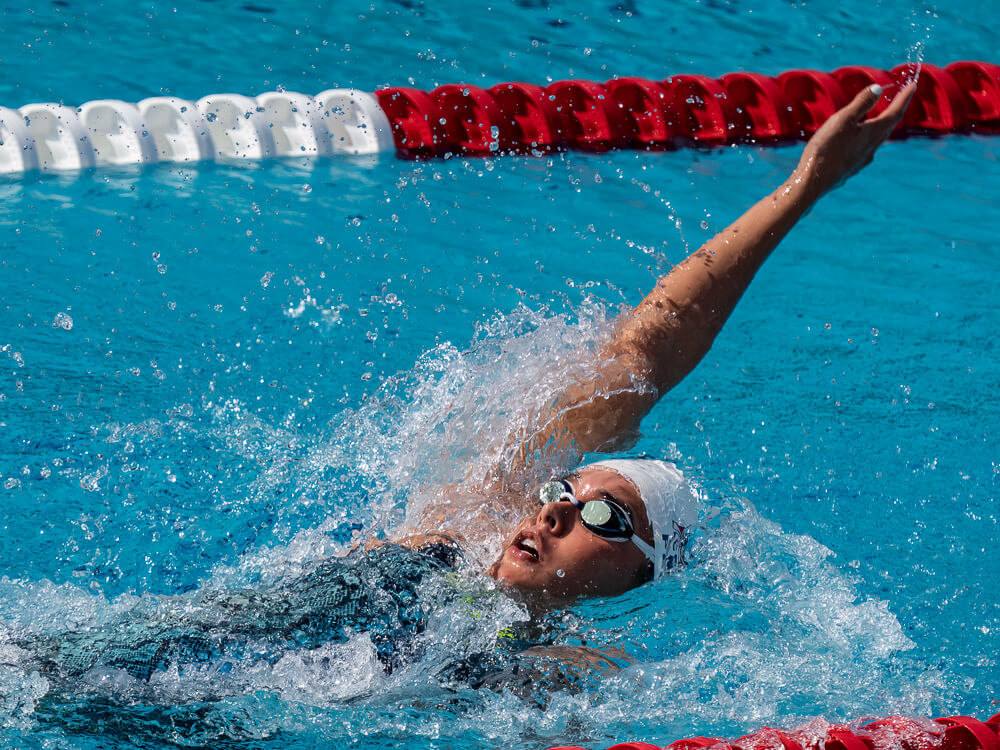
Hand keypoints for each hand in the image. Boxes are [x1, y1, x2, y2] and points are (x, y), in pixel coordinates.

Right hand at [796, 81, 915, 197]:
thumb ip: (861, 103)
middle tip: (899, 99)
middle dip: (894, 111)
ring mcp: (862, 160)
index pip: (895, 112)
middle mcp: (872, 147)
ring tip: (878, 118)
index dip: (905, 98)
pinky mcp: (851, 168)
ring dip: (880, 126)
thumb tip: (878, 88)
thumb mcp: (843, 120)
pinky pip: (864, 149)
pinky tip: (856, 140)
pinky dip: (866, 139)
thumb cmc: (827, 148)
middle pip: (888, 127)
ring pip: (876, 139)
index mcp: (873, 133)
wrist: (813, 181)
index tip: (913, 85)